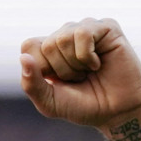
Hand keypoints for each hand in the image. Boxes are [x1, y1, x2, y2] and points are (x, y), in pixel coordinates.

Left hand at [19, 17, 140, 127]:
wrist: (116, 112)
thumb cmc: (83, 106)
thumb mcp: (49, 102)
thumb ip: (31, 84)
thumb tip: (24, 58)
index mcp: (49, 50)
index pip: (29, 46)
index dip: (42, 68)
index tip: (59, 82)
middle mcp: (66, 35)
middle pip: (47, 44)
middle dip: (61, 70)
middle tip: (79, 78)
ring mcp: (86, 28)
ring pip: (63, 38)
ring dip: (75, 64)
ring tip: (89, 71)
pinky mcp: (107, 27)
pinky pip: (83, 33)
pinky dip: (87, 56)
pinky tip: (98, 64)